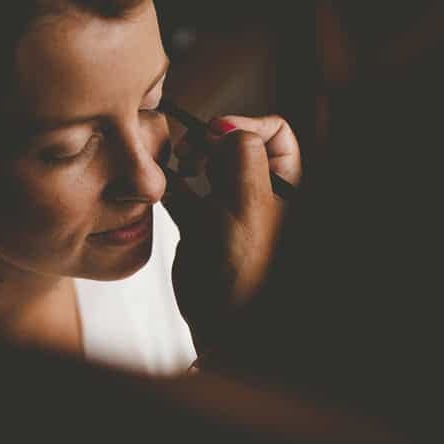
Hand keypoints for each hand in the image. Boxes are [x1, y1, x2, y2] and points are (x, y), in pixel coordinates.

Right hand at [163, 114, 300, 349]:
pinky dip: (170, 183)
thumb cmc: (246, 269)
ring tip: (177, 163)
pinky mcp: (200, 223)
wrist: (222, 319)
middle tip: (192, 149)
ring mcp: (228, 206)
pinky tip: (160, 182)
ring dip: (188, 156)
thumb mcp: (249, 203)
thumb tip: (228, 127)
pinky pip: (183, 191)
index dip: (245, 124)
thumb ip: (242, 156)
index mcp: (283, 185)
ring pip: (208, 164)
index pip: (275, 133)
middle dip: (211, 138)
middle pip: (236, 143)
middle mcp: (258, 192)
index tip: (216, 130)